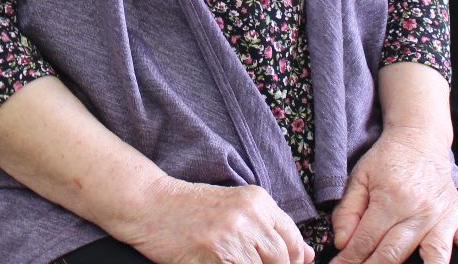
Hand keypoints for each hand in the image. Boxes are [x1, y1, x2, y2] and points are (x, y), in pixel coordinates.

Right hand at [119, 178, 312, 263]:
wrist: (150, 203)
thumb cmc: (190, 208)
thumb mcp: (235, 208)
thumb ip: (269, 229)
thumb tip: (308, 255)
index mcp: (258, 200)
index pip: (294, 240)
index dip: (295, 262)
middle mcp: (251, 215)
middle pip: (283, 259)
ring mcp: (233, 234)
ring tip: (231, 262)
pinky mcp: (216, 253)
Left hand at [332, 127, 457, 263]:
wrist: (419, 138)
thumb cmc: (388, 158)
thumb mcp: (360, 177)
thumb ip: (348, 210)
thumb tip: (342, 242)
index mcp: (390, 201)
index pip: (365, 241)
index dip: (350, 260)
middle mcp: (418, 212)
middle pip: (393, 255)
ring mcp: (441, 218)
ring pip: (433, 257)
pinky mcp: (457, 218)